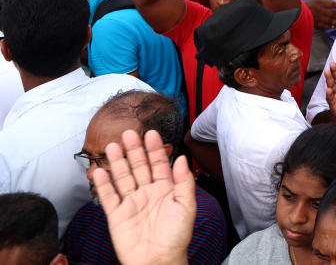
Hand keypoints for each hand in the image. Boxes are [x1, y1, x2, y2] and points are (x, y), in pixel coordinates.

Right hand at [90, 129, 195, 264]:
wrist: (158, 261)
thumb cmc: (176, 237)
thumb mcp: (187, 206)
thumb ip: (183, 181)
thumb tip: (181, 158)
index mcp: (165, 190)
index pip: (159, 164)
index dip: (154, 149)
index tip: (151, 133)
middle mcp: (147, 193)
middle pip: (139, 167)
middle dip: (134, 150)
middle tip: (129, 133)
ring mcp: (131, 203)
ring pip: (123, 178)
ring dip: (117, 162)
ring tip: (112, 146)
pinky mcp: (117, 215)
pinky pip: (108, 197)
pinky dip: (103, 184)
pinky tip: (100, 171)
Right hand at [304, 0, 335, 29]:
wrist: (297, 10)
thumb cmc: (308, 3)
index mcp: (323, 4)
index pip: (335, 5)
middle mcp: (322, 11)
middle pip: (334, 14)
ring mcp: (319, 18)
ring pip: (330, 21)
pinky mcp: (315, 23)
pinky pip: (324, 25)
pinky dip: (329, 26)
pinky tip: (333, 26)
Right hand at [324, 60, 335, 120]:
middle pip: (335, 78)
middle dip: (334, 71)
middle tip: (332, 64)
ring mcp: (334, 94)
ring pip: (331, 85)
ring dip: (329, 79)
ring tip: (327, 72)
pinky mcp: (332, 102)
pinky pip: (330, 97)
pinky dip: (329, 94)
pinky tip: (329, 89)